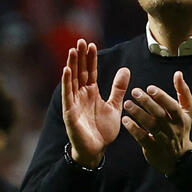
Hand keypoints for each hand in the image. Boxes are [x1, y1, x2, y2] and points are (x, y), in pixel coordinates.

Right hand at [61, 39, 129, 166]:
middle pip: (80, 72)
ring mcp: (74, 102)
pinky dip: (66, 82)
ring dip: (72, 64)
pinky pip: (67, 94)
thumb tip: (125, 69)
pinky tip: (66, 70)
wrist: (96, 150)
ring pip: (72, 80)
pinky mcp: (69, 111)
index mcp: (91, 92)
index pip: (90, 71)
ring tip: (73, 50)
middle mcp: (81, 94)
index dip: (91, 59)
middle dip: (80, 56)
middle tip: (80, 41)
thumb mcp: (114, 106)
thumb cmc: (103, 130)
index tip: (92, 45)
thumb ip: (118, 88)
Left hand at [121, 71, 191, 174]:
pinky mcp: (153, 149)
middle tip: (135, 91)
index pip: (172, 106)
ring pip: (150, 126)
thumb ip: (183, 92)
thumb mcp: (188, 111)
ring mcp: (163, 140)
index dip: (161, 97)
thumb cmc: (181, 128)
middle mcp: (173, 129)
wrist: (178, 157)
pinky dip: (134, 129)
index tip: (150, 88)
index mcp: (181, 118)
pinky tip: (125, 120)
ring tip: (127, 103)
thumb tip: (178, 74)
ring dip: (138, 114)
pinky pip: (143, 139)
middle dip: (147, 102)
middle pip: (160, 114)